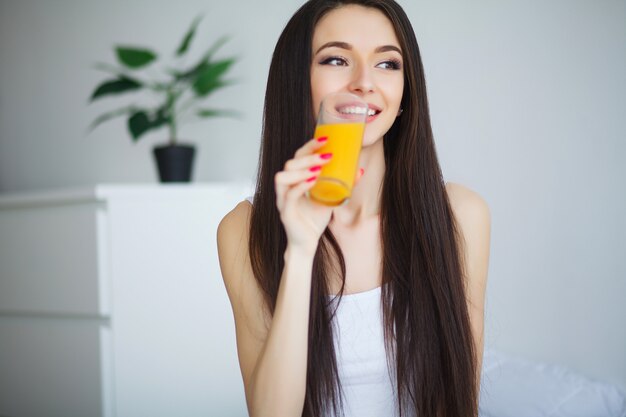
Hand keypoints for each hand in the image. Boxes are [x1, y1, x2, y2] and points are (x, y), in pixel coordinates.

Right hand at [274, 137, 364, 253]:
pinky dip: (301, 186)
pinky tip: (313, 181)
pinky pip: (289, 196)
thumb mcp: (331, 199)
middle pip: (289, 163)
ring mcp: (283, 199)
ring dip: (301, 170)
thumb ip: (342, 185)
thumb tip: (359, 170)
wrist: (307, 243)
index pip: (297, 157)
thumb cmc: (314, 220)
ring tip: (319, 169)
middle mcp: (286, 187)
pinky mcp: (285, 212)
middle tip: (327, 156)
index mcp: (295, 181)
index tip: (325, 139)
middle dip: (308, 156)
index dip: (309, 146)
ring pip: (282, 177)